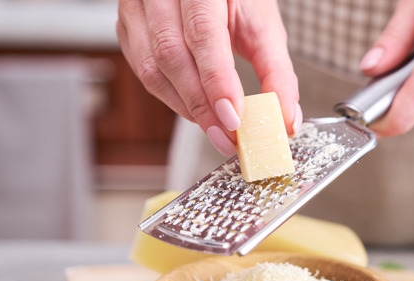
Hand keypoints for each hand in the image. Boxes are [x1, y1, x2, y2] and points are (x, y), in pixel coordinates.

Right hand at [116, 0, 300, 155]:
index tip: (233, 118)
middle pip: (171, 54)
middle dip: (201, 104)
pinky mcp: (128, 27)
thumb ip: (276, 70)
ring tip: (215, 127)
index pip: (203, 33)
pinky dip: (171, 97)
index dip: (216, 80)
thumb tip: (285, 118)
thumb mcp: (262, 25)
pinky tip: (194, 108)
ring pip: (151, 68)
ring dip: (186, 106)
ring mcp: (137, 7)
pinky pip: (143, 70)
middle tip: (227, 136)